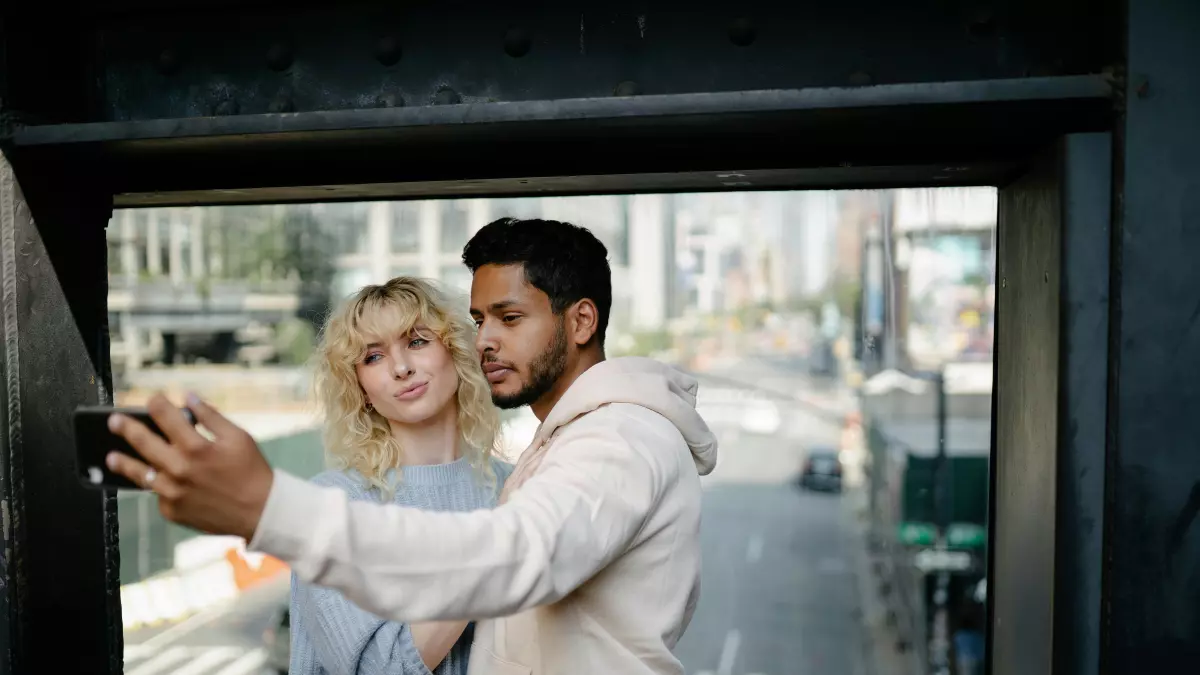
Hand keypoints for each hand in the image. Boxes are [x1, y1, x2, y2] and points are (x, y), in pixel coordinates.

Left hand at [105, 392, 273, 540]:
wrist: (260, 511)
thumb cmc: (252, 471)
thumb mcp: (238, 437)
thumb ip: (211, 417)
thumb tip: (188, 399)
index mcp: (197, 447)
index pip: (167, 417)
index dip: (156, 404)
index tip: (151, 399)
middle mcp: (180, 470)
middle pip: (144, 443)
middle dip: (126, 428)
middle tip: (113, 421)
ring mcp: (173, 493)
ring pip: (140, 474)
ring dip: (124, 463)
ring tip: (111, 457)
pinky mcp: (172, 511)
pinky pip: (157, 494)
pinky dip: (156, 485)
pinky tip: (157, 480)